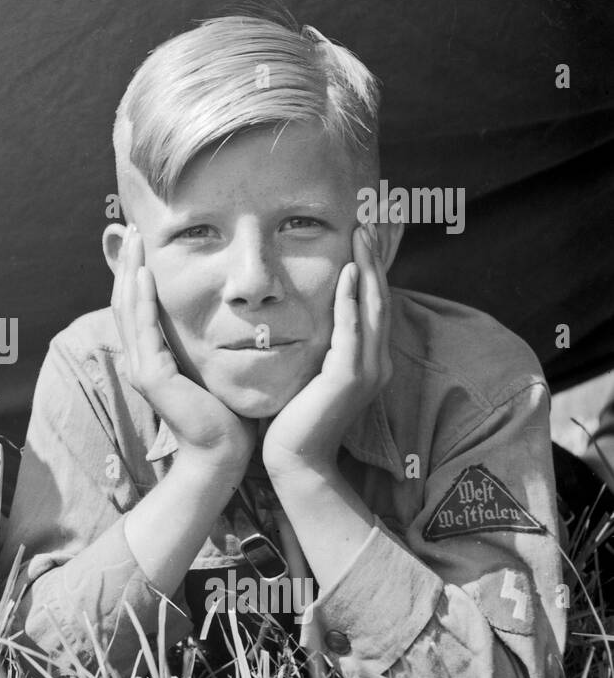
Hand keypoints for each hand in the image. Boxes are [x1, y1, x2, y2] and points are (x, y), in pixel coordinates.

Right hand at [113, 224, 255, 470]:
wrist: (222, 456)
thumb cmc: (226, 416)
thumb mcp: (214, 367)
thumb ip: (208, 343)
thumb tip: (225, 317)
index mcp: (152, 357)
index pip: (136, 306)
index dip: (134, 272)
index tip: (140, 241)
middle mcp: (140, 359)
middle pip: (124, 300)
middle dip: (126, 263)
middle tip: (129, 228)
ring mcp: (142, 368)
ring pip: (127, 308)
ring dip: (129, 271)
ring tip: (133, 240)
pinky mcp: (151, 377)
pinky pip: (143, 329)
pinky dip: (142, 298)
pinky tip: (145, 274)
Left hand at [262, 223, 391, 478]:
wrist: (296, 459)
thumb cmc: (297, 417)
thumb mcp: (312, 370)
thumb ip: (320, 343)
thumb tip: (310, 312)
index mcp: (369, 358)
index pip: (374, 301)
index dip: (374, 265)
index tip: (368, 230)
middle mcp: (376, 361)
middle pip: (380, 296)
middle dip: (376, 256)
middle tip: (372, 218)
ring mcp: (366, 370)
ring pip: (371, 307)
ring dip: (368, 267)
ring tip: (363, 232)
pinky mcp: (348, 379)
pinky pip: (352, 331)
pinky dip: (351, 301)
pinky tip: (349, 274)